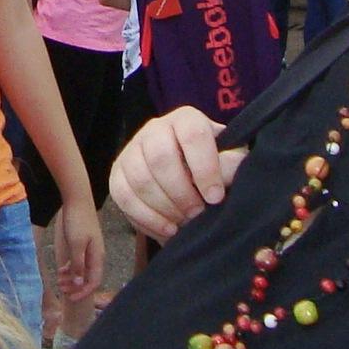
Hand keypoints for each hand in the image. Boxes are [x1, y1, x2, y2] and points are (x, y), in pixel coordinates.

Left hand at [53, 194, 103, 300]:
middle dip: (75, 286)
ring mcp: (90, 249)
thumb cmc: (77, 221)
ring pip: (82, 270)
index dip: (83, 292)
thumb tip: (78, 284)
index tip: (70, 298)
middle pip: (88, 278)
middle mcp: (96, 255)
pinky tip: (61, 270)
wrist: (77, 199)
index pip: (93, 282)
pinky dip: (70, 267)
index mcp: (97, 257)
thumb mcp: (76, 245)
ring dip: (71, 278)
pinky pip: (78, 261)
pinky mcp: (83, 243)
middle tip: (61, 289)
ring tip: (58, 280)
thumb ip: (78, 265)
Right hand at [111, 107, 246, 241]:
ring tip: (183, 222)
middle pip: (160, 157)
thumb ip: (231, 166)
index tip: (215, 197)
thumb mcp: (230, 163)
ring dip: (164, 207)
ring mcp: (131, 150)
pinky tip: (167, 229)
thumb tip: (224, 175)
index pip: (192, 134)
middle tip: (197, 213)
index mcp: (186, 120)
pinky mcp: (117, 174)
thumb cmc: (215, 168)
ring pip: (139, 178)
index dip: (204, 168)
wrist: (192, 180)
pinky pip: (123, 196)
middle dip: (181, 192)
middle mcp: (155, 128)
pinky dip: (146, 218)